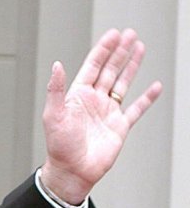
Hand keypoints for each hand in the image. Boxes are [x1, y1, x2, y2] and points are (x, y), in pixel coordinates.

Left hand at [39, 27, 161, 204]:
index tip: (113, 35)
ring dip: (131, 66)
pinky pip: (136, 109)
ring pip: (123, 83)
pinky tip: (155, 87)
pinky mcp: (119, 127)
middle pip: (110, 70)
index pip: (93, 66)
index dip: (103, 50)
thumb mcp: (53, 115)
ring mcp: (108, 112)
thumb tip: (57, 65)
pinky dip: (146, 99)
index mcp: (78, 95)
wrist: (72, 173)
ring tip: (140, 47)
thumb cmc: (59, 148)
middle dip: (120, 52)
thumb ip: (56, 89)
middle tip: (130, 34)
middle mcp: (94, 101)